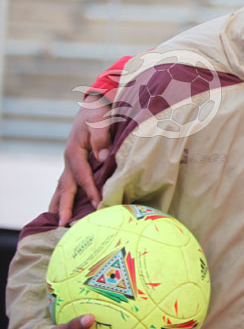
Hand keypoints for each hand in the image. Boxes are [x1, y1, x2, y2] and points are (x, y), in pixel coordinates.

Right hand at [49, 94, 112, 225]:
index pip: (83, 177)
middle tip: (63, 225)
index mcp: (75, 151)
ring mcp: (71, 161)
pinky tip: (64, 205)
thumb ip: (101, 138)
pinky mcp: (76, 162)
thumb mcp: (101, 120)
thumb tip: (101, 158)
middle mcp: (70, 159)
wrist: (94, 103)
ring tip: (57, 222)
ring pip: (63, 186)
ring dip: (60, 203)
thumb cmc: (99, 112)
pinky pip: (69, 181)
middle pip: (66, 187)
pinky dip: (64, 195)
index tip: (98, 206)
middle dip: (65, 206)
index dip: (90, 191)